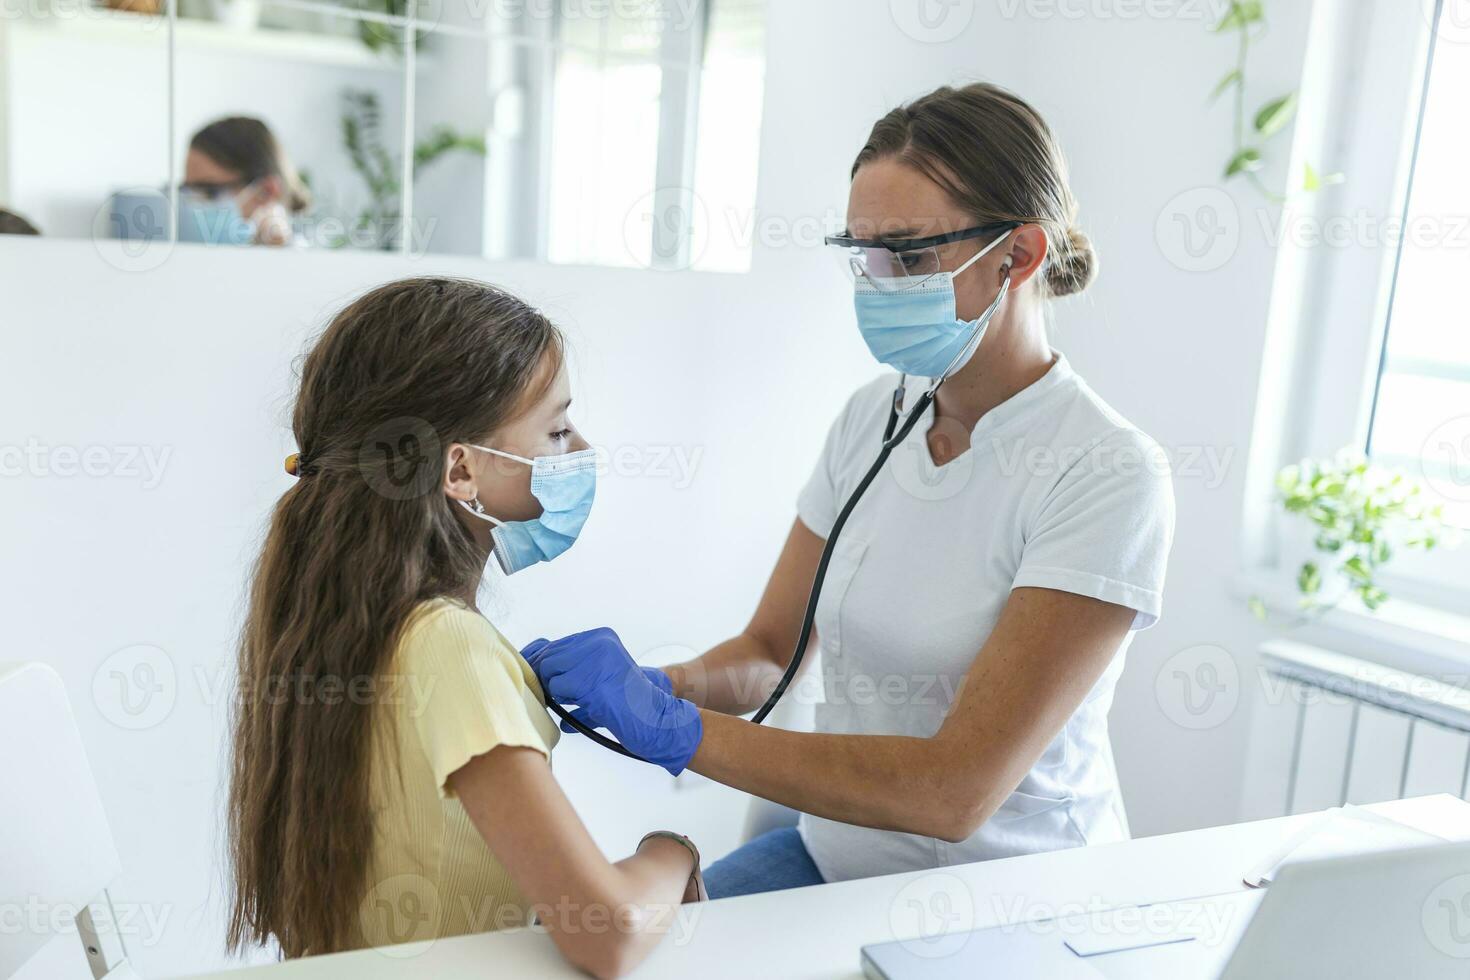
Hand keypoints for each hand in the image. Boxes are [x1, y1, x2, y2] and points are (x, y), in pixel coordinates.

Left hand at [522, 629, 701, 775]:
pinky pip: (557, 691)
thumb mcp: (599, 675)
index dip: (539, 665)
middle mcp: (598, 642)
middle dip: (545, 679)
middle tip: (556, 698)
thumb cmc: (627, 703)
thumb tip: (532, 662)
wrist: (657, 720)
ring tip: (579, 703)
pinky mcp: (591, 682)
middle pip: (548, 657)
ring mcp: (595, 660)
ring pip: (549, 673)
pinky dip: (565, 705)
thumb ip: (570, 667)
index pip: (553, 644)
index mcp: (600, 637)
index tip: (537, 681)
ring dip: (556, 693)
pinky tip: (584, 711)